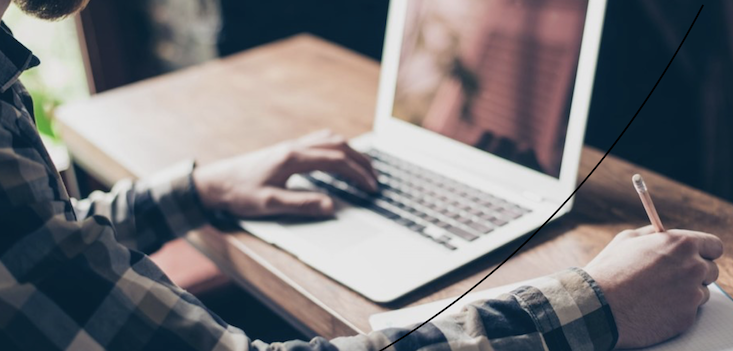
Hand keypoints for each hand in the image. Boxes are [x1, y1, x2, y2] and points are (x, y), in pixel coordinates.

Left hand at [192, 130, 377, 217]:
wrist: (215, 182)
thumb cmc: (239, 193)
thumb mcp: (269, 204)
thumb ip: (302, 204)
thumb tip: (332, 206)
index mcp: (293, 158)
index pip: (335, 160)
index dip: (357, 173)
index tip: (371, 187)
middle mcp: (294, 147)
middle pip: (338, 146)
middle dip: (361, 162)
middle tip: (376, 179)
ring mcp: (291, 146)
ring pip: (330, 140)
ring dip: (351, 152)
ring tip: (365, 168)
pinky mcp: (286, 150)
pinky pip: (319, 141)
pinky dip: (337, 148)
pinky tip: (339, 157)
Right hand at [584, 226, 723, 348]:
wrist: (597, 303)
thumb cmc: (610, 270)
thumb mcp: (627, 239)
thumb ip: (652, 235)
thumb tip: (661, 234)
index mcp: (681, 244)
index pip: (714, 246)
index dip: (703, 251)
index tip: (696, 256)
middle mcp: (693, 267)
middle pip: (711, 270)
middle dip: (695, 272)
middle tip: (672, 276)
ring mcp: (692, 295)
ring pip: (701, 292)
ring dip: (686, 292)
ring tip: (656, 293)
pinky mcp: (687, 317)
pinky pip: (689, 311)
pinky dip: (675, 309)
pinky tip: (653, 306)